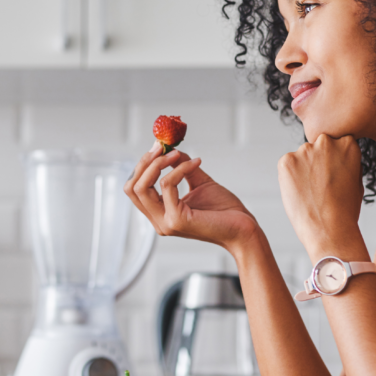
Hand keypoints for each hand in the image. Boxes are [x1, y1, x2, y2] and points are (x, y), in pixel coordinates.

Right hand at [125, 147, 259, 250]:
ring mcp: (166, 222)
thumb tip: (170, 149)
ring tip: (175, 154)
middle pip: (132, 188)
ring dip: (158, 164)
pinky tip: (196, 163)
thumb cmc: (224, 210)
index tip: (157, 147)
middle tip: (160, 147)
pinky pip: (167, 185)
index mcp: (160, 214)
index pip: (134, 189)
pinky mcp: (177, 220)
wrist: (243, 229)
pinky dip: (179, 169)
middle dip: (144, 162)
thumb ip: (182, 167)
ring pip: (142, 187)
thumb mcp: (198, 182)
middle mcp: (159, 221)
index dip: (142, 166)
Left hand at [277, 134, 364, 257]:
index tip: (333, 177)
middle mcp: (326, 141)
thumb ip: (346, 162)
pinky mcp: (286, 161)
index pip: (336, 144)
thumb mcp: (356, 180)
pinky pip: (287, 166)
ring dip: (303, 170)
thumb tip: (337, 156)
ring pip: (301, 157)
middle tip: (320, 186)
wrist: (330, 229)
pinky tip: (300, 193)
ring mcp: (305, 150)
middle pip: (317, 148)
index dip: (333, 163)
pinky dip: (289, 178)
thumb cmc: (345, 210)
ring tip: (310, 193)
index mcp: (347, 144)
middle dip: (317, 163)